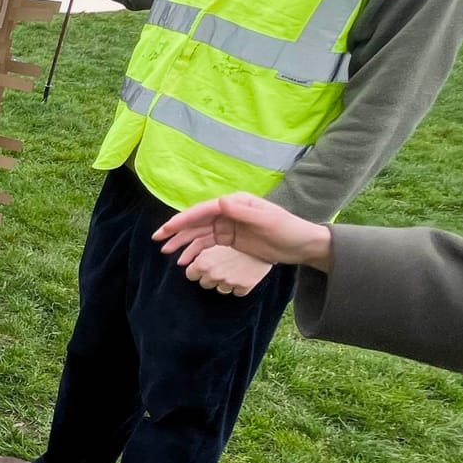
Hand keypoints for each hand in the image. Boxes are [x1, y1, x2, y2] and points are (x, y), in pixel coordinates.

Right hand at [155, 192, 333, 271]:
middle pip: (197, 221)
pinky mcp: (230, 240)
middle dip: (176, 230)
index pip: (205, 210)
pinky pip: (208, 245)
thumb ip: (243, 212)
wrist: (304, 246)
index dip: (184, 218)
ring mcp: (228, 226)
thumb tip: (220, 201)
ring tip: (167, 253)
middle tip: (158, 240)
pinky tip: (186, 261)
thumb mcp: (268, 220)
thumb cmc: (289, 230)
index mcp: (236, 203)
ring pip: (199, 234)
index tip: (168, 228)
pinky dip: (195, 252)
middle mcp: (228, 212)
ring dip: (182, 243)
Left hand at [186, 244, 274, 295]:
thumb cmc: (240, 233)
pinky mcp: (244, 287)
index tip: (201, 264)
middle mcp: (214, 274)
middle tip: (220, 264)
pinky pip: (236, 291)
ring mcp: (230, 282)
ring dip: (223, 281)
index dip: (195, 269)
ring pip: (220, 288)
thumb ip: (198, 245)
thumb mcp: (213, 236)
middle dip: (208, 275)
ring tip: (233, 267)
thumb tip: (184, 257)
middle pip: (204, 282)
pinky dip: (238, 285)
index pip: (190, 274)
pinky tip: (243, 273)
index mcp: (203, 263)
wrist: (267, 239)